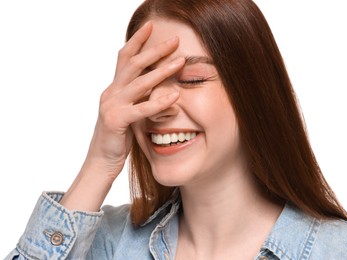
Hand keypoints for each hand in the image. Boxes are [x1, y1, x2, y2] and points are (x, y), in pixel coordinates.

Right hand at [60, 22, 184, 210]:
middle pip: (133, 64)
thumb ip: (138, 96)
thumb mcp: (129, 111)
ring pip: (138, 83)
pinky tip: (174, 97)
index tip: (151, 26)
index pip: (125, 57)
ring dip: (161, 70)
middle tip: (174, 40)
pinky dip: (158, 102)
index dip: (137, 40)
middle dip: (155, 50)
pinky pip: (141, 109)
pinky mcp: (116, 121)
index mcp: (114, 88)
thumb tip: (156, 83)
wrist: (101, 161)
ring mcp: (112, 106)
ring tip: (180, 62)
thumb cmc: (118, 137)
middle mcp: (111, 92)